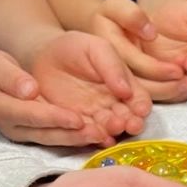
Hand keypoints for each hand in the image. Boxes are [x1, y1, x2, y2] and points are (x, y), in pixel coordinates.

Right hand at [0, 48, 105, 145]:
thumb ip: (8, 76)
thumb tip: (29, 90)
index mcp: (1, 110)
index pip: (30, 116)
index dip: (54, 117)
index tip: (77, 118)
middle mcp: (17, 128)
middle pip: (48, 135)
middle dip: (75, 136)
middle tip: (100, 133)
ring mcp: (31, 135)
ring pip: (59, 140)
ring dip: (83, 140)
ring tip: (106, 136)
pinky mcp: (44, 134)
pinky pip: (64, 137)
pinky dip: (84, 137)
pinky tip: (105, 136)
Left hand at [29, 31, 151, 143]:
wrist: (44, 57)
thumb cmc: (75, 49)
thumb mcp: (96, 49)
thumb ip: (113, 67)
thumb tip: (127, 91)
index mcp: (125, 85)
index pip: (139, 99)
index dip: (141, 106)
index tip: (140, 110)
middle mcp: (114, 104)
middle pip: (129, 118)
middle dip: (130, 122)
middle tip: (128, 124)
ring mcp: (97, 116)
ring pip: (110, 128)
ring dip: (113, 131)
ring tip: (111, 127)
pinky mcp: (80, 124)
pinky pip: (89, 134)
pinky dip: (94, 137)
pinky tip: (96, 136)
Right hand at [91, 0, 186, 103]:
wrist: (120, 30)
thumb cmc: (120, 15)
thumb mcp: (118, 5)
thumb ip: (130, 14)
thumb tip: (149, 33)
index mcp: (107, 50)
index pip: (132, 63)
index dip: (154, 68)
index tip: (178, 69)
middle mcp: (114, 71)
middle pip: (139, 86)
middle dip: (165, 87)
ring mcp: (124, 82)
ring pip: (146, 95)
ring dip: (169, 93)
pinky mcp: (134, 88)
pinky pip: (152, 96)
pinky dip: (169, 95)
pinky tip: (186, 90)